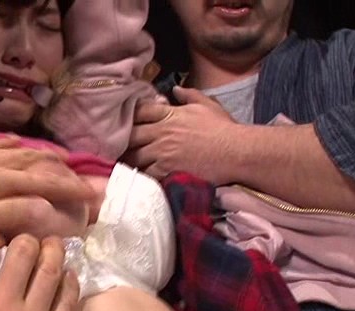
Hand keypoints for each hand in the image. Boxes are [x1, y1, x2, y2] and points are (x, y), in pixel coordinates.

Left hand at [0, 137, 94, 258]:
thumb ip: (13, 214)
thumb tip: (53, 212)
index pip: (47, 182)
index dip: (73, 190)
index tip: (96, 200)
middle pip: (39, 164)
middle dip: (67, 174)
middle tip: (88, 185)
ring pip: (22, 152)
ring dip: (47, 157)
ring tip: (66, 162)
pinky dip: (17, 144)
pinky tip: (20, 144)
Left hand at [123, 86, 242, 181]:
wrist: (236, 152)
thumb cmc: (224, 128)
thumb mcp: (207, 105)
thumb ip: (189, 95)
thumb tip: (175, 90)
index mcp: (169, 115)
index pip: (140, 110)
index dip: (130, 115)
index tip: (126, 121)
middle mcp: (162, 132)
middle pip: (130, 135)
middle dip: (123, 140)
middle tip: (118, 146)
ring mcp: (163, 152)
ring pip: (134, 156)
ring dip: (129, 159)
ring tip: (124, 163)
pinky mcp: (167, 170)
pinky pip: (145, 173)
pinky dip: (140, 175)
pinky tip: (137, 177)